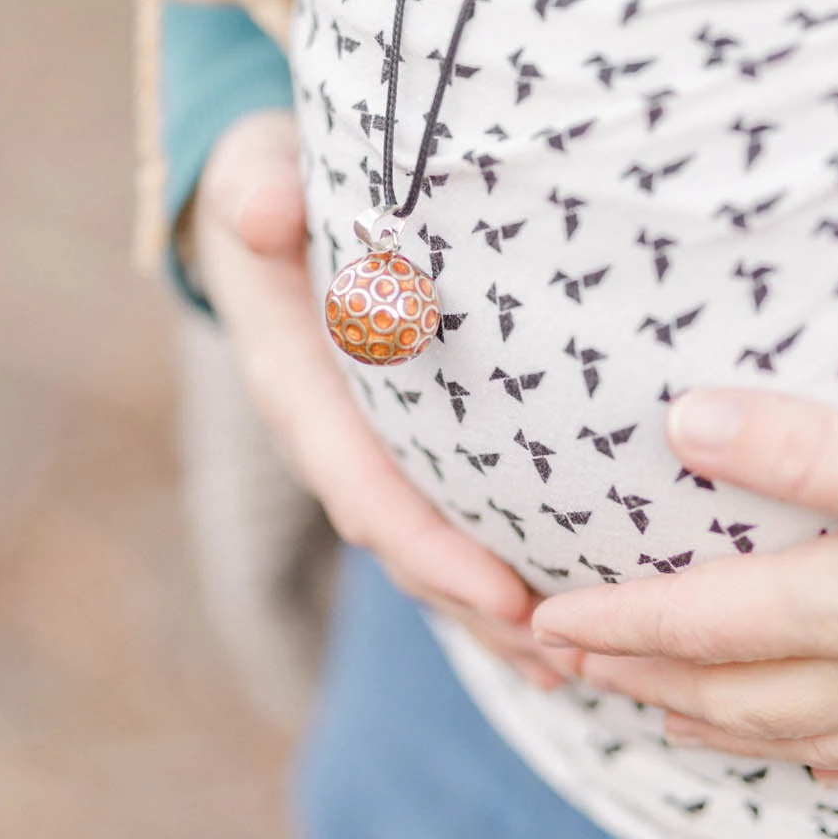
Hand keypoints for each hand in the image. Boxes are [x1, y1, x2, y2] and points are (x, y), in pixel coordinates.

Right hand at [189, 111, 564, 687]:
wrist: (259, 196)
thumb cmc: (269, 180)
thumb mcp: (249, 170)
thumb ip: (254, 190)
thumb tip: (263, 209)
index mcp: (297, 390)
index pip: (365, 488)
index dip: (431, 548)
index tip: (503, 592)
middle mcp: (333, 440)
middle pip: (410, 547)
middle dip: (480, 608)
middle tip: (570, 653)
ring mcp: (370, 453)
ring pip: (433, 554)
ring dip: (500, 618)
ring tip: (587, 667)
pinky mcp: (409, 449)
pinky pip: (455, 524)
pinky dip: (506, 576)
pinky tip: (579, 616)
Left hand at [529, 389, 837, 793]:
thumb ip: (803, 448)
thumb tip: (679, 423)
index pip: (699, 621)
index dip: (615, 624)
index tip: (541, 626)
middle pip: (735, 691)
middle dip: (645, 683)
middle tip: (574, 678)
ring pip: (804, 737)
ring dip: (723, 732)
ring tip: (667, 727)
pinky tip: (830, 771)